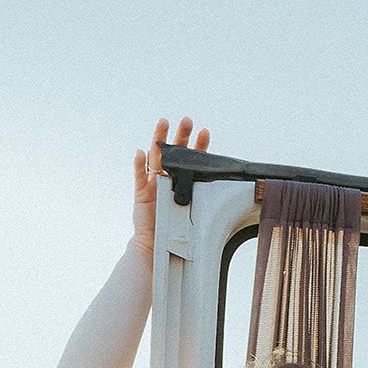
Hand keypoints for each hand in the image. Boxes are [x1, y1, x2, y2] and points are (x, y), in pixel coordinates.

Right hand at [132, 115, 210, 252]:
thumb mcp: (196, 213)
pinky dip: (138, 164)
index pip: (191, 159)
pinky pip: (138, 176)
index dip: (198, 146)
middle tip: (187, 120)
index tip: (205, 132)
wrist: (159, 247)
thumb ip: (206, 201)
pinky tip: (140, 152)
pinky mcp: (141, 192)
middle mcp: (167, 178)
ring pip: (155, 156)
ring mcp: (153, 183)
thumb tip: (229, 194)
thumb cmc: (178, 231)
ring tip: (163, 123)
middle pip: (173, 151)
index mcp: (182, 181)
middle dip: (181, 135)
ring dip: (159, 139)